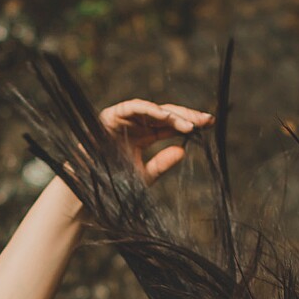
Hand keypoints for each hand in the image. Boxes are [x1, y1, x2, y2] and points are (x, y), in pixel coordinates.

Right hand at [95, 98, 212, 184]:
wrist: (88, 192)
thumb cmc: (115, 185)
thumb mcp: (145, 176)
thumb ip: (162, 164)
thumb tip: (183, 151)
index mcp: (144, 136)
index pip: (171, 126)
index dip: (189, 124)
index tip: (209, 124)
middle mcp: (135, 124)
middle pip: (166, 115)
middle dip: (186, 116)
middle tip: (206, 120)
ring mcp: (123, 119)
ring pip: (153, 109)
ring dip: (172, 115)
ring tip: (190, 125)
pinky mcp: (111, 115)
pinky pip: (133, 107)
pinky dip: (150, 110)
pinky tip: (167, 118)